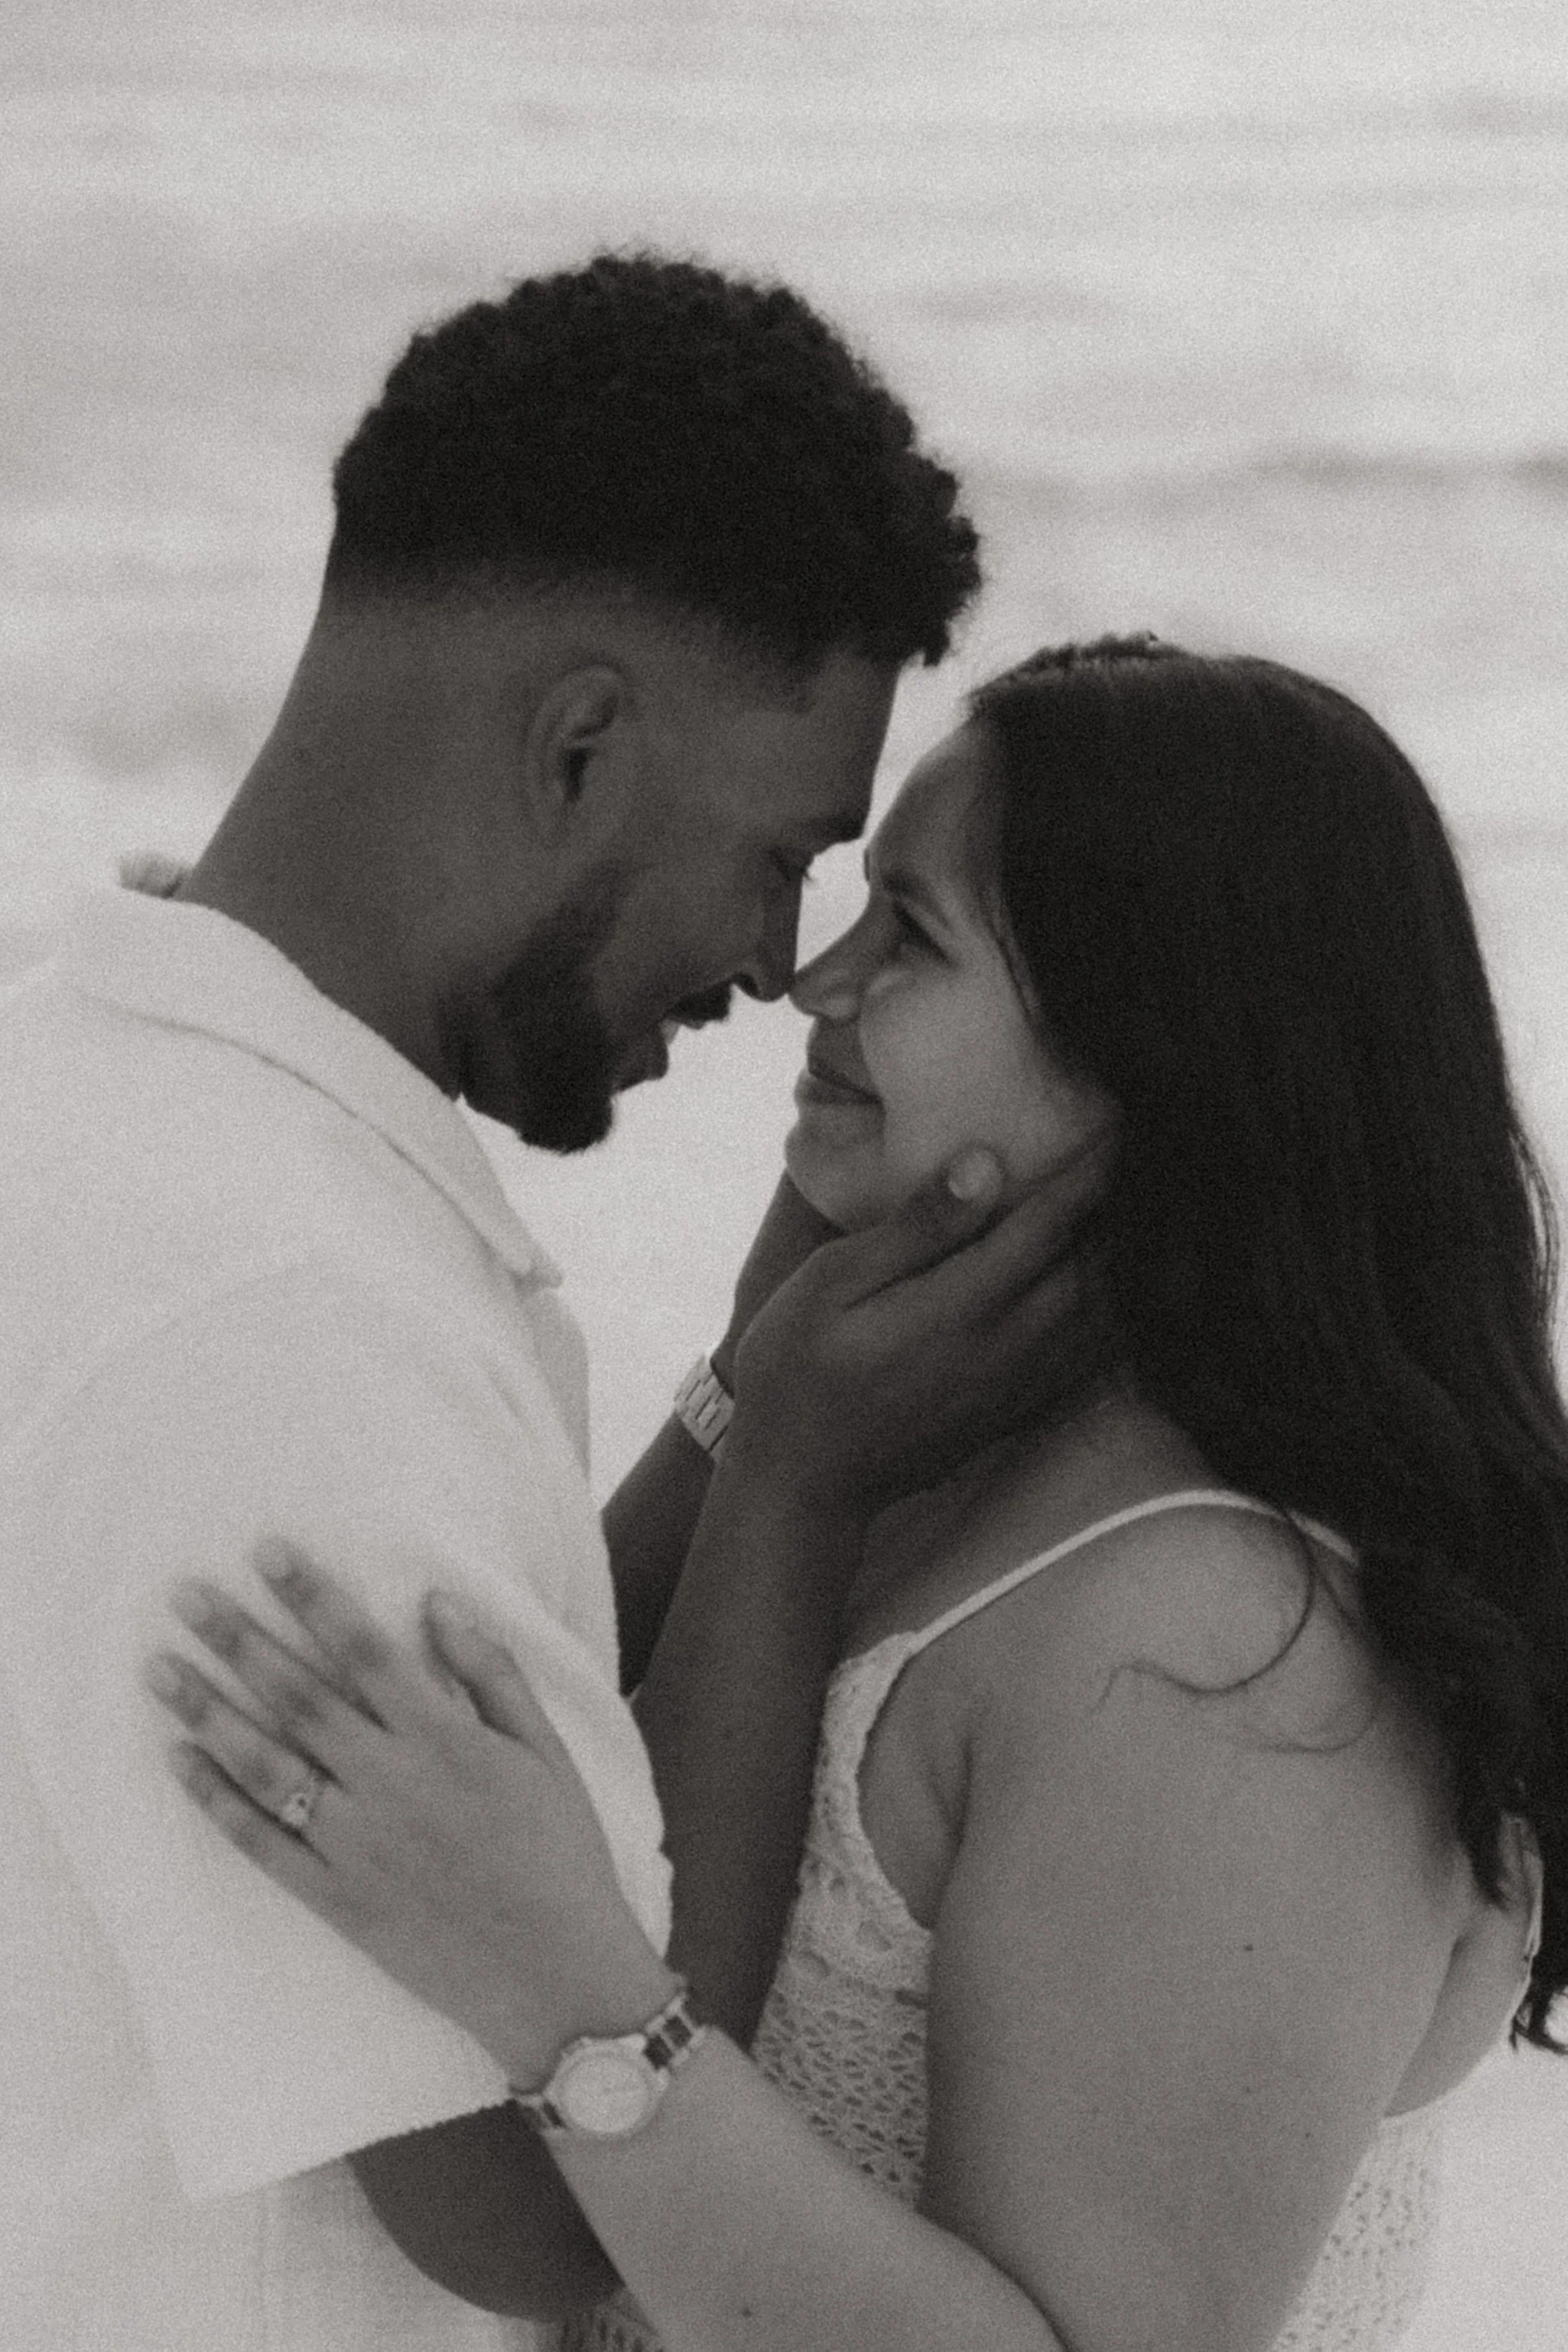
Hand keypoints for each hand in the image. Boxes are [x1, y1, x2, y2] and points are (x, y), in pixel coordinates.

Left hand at [145, 1549, 678, 2086]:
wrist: (559, 1977)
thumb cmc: (563, 1854)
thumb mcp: (545, 1752)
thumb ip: (490, 1673)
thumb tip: (434, 1602)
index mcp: (446, 1740)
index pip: (363, 1649)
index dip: (312, 1596)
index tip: (267, 1549)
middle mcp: (390, 1784)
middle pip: (299, 1696)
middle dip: (238, 1638)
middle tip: (183, 1595)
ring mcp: (356, 1844)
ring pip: (267, 1763)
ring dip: (208, 1710)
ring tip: (158, 1667)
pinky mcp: (337, 1899)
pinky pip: (263, 1843)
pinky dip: (217, 1801)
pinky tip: (180, 1760)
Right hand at [724, 1134, 1113, 1520]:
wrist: (801, 1485)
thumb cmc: (796, 1370)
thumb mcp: (832, 1283)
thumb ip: (917, 1228)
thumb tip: (987, 1163)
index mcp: (964, 1305)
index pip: (1052, 1224)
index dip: (1092, 1171)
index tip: (1122, 1124)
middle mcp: (1009, 1347)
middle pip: (1098, 1268)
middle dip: (1126, 1210)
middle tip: (1147, 1159)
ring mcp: (1018, 1386)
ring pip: (1105, 1315)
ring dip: (1130, 1261)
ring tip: (1144, 1212)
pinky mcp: (1014, 1411)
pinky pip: (1090, 1356)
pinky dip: (1117, 1313)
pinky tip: (1118, 1285)